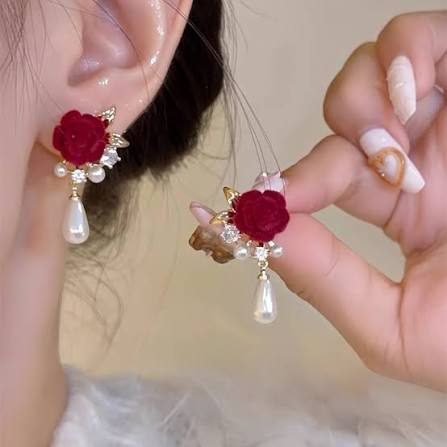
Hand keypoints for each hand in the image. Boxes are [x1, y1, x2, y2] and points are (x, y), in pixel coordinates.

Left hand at [270, 12, 446, 390]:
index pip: (318, 177)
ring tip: (395, 148)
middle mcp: (416, 153)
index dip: (278, 186)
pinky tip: (412, 98)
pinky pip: (428, 35)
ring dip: (364, 101)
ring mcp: (445, 114)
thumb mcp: (392, 328)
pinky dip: (405, 55)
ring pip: (370, 68)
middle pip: (339, 117)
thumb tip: (257, 232)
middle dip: (333, 148)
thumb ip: (322, 280)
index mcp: (395, 204)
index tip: (251, 202)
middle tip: (367, 179)